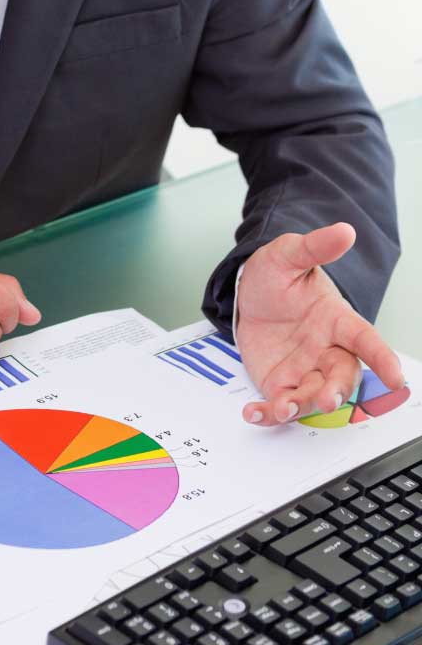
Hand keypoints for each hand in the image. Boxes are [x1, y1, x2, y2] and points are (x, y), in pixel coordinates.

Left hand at [235, 222, 402, 426]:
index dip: (382, 358)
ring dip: (304, 405)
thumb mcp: (288, 255)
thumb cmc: (276, 276)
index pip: (365, 339)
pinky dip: (270, 413)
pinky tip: (255, 413)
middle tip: (329, 398)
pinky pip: (281, 404)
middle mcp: (326, 349)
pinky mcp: (281, 383)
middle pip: (343, 375)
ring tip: (283, 407)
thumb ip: (314, 247)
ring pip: (315, 395)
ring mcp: (305, 369)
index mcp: (336, 319)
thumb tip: (345, 231)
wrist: (246, 293)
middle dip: (339, 390)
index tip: (396, 378)